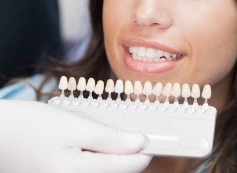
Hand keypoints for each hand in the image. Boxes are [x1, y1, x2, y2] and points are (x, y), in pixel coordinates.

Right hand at [0, 100, 151, 172]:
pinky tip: (91, 148)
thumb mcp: (73, 126)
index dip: (144, 149)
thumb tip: (140, 144)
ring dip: (112, 158)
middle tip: (124, 132)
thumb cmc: (29, 127)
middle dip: (126, 153)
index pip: (130, 166)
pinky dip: (98, 162)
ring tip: (101, 138)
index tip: (152, 136)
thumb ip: (110, 139)